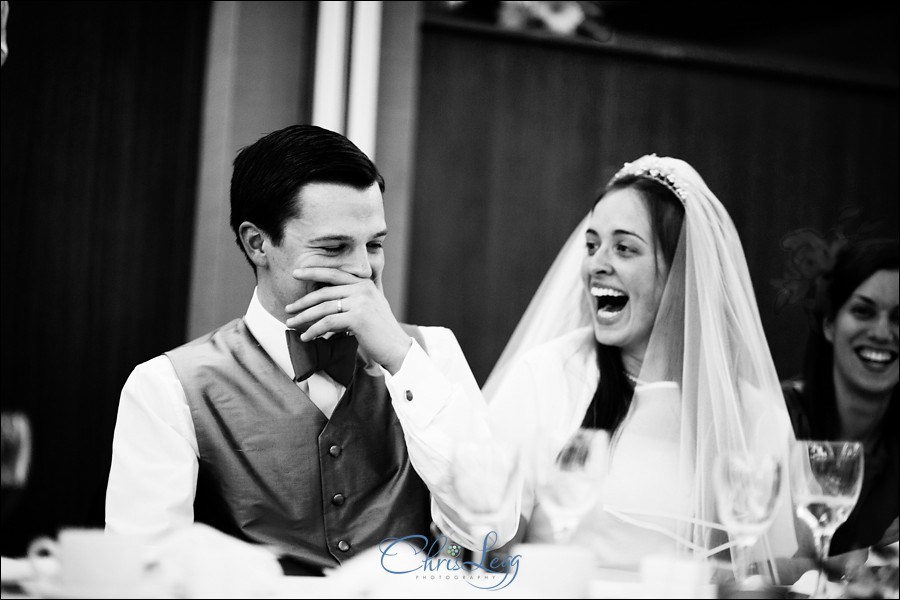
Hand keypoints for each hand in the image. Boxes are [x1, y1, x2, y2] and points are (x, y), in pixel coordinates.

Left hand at [285, 267, 411, 373]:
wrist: (397, 348)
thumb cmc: (380, 332)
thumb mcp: (367, 309)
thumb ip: (350, 300)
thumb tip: (324, 302)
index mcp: (365, 283)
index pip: (334, 273)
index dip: (313, 271)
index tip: (296, 273)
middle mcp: (363, 289)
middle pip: (324, 292)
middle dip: (303, 301)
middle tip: (288, 309)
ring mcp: (361, 302)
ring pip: (323, 308)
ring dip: (304, 317)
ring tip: (291, 324)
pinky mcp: (357, 318)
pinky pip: (328, 323)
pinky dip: (314, 331)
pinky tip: (306, 338)